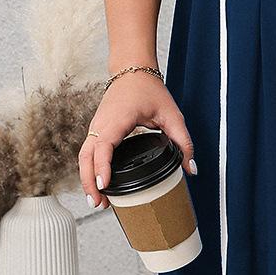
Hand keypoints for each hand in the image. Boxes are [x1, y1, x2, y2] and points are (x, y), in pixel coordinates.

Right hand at [79, 72, 196, 210]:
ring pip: (83, 157)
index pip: (103, 147)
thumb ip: (183, 142)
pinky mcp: (97, 130)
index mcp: (116, 120)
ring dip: (87, 179)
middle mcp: (101, 125)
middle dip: (89, 182)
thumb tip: (192, 168)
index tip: (104, 186)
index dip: (102, 168)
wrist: (132, 70)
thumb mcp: (172, 116)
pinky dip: (89, 169)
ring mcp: (96, 127)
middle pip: (86, 158)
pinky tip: (98, 184)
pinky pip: (87, 152)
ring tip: (97, 201)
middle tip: (98, 204)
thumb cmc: (149, 89)